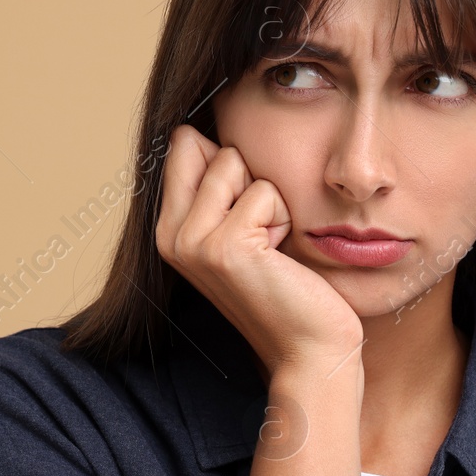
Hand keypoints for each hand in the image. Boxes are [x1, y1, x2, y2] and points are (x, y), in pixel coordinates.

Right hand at [154, 124, 363, 381]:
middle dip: (246, 176)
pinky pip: (264, 192)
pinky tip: (280, 258)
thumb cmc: (287, 285)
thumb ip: (214, 186)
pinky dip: (283, 218)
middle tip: (260, 232)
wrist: (309, 346)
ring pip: (234, 163)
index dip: (227, 162)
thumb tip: (199, 129)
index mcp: (167, 229)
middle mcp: (169, 236)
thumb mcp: (241, 229)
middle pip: (204, 145)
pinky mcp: (224, 247)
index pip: (183, 143)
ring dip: (268, 198)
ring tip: (271, 245)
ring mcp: (192, 243)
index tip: (244, 211)